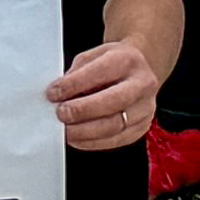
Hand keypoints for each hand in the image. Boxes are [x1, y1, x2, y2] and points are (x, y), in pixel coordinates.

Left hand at [44, 34, 161, 155]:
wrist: (140, 70)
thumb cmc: (114, 63)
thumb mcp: (94, 56)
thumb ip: (77, 73)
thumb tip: (58, 95)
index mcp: (128, 60)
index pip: (100, 72)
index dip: (74, 84)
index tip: (54, 93)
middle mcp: (142, 83)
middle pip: (113, 101)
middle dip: (82, 110)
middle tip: (61, 114)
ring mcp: (145, 107)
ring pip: (116, 125)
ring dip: (85, 131)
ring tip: (66, 130)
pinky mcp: (142, 126)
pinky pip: (117, 140)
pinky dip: (94, 142)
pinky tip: (78, 139)